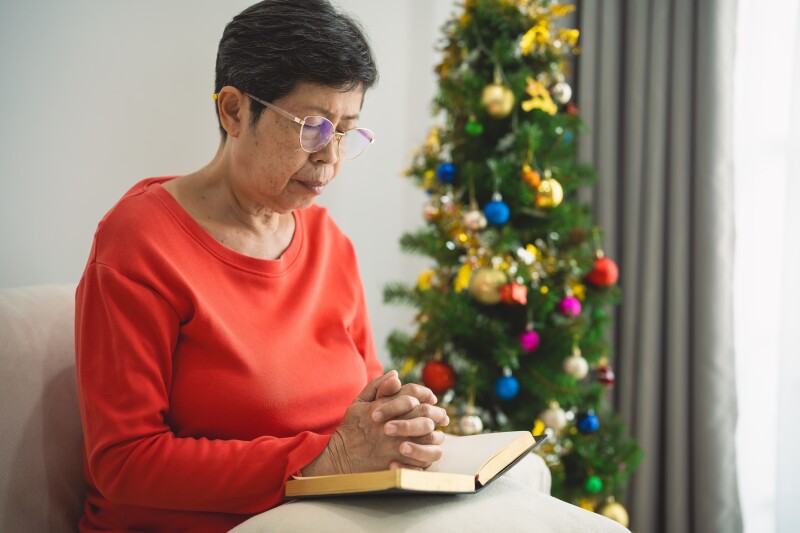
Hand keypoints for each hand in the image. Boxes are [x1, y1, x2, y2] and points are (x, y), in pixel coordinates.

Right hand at [302, 372, 446, 475]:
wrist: (340, 459)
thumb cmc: (350, 429)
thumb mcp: (358, 404)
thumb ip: (377, 387)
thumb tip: (395, 375)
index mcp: (381, 408)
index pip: (410, 393)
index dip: (424, 393)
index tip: (431, 397)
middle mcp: (389, 425)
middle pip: (423, 413)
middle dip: (436, 412)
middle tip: (442, 416)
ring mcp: (394, 445)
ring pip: (427, 436)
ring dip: (436, 433)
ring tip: (437, 433)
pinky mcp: (397, 463)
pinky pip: (423, 458)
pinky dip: (429, 453)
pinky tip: (429, 450)